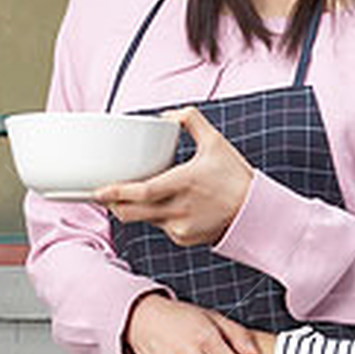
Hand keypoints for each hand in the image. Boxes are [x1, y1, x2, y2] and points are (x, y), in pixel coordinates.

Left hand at [94, 105, 254, 246]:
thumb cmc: (236, 176)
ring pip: (144, 219)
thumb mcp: (216, 142)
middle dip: (113, 204)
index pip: (143, 192)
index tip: (98, 190)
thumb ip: (191, 120)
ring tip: (131, 196)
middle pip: (132, 212)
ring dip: (134, 208)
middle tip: (102, 194)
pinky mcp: (183, 238)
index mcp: (185, 182)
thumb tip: (166, 116)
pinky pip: (160, 227)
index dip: (116, 193)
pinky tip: (170, 207)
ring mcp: (181, 227)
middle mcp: (180, 208)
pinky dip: (156, 216)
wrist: (256, 213)